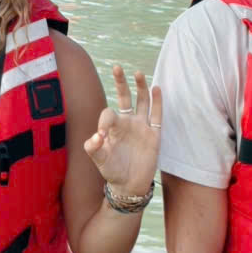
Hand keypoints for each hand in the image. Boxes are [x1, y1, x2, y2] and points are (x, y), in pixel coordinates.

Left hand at [83, 63, 163, 196]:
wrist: (129, 184)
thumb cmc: (111, 170)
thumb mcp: (98, 159)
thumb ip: (93, 148)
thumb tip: (96, 136)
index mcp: (112, 127)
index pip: (109, 113)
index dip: (104, 120)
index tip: (101, 135)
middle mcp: (127, 123)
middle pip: (125, 97)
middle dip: (121, 83)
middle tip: (116, 67)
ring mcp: (141, 127)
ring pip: (142, 102)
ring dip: (140, 88)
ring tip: (137, 73)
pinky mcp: (154, 135)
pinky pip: (157, 115)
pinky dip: (158, 102)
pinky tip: (157, 88)